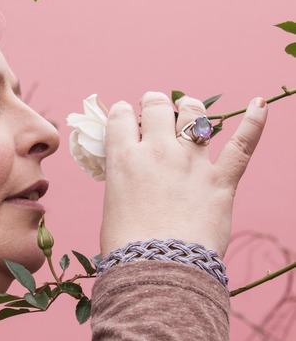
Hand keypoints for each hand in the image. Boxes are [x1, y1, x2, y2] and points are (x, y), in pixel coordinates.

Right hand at [100, 91, 267, 257]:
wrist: (158, 269)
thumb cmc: (127, 245)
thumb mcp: (113, 204)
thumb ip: (123, 180)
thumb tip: (130, 173)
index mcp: (124, 158)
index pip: (121, 117)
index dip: (122, 112)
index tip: (125, 114)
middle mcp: (157, 152)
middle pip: (157, 107)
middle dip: (154, 102)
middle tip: (154, 105)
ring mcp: (191, 163)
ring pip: (194, 116)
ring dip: (190, 106)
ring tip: (188, 105)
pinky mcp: (220, 180)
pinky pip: (242, 145)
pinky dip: (254, 122)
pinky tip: (259, 104)